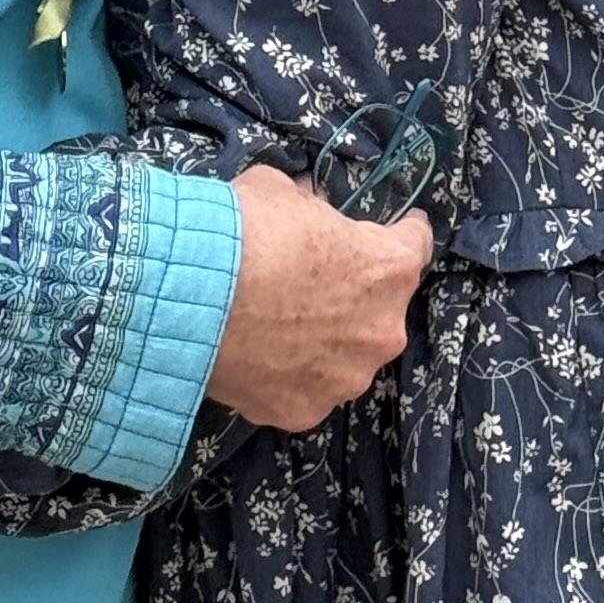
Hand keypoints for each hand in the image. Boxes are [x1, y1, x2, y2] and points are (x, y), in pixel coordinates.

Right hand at [204, 168, 428, 432]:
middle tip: (312, 281)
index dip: (402, 232)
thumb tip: (306, 204)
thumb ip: (307, 205)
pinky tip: (258, 356)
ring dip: (324, 340)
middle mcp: (381, 331)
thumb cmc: (244, 232)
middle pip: (379, 309)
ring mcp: (344, 379)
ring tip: (278, 326)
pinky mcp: (305, 411)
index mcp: (387, 269)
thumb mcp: (279, 191)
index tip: (398, 227)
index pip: (414, 244)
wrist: (189, 295)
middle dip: (354, 294)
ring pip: (344, 356)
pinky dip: (287, 374)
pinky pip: (304, 387)